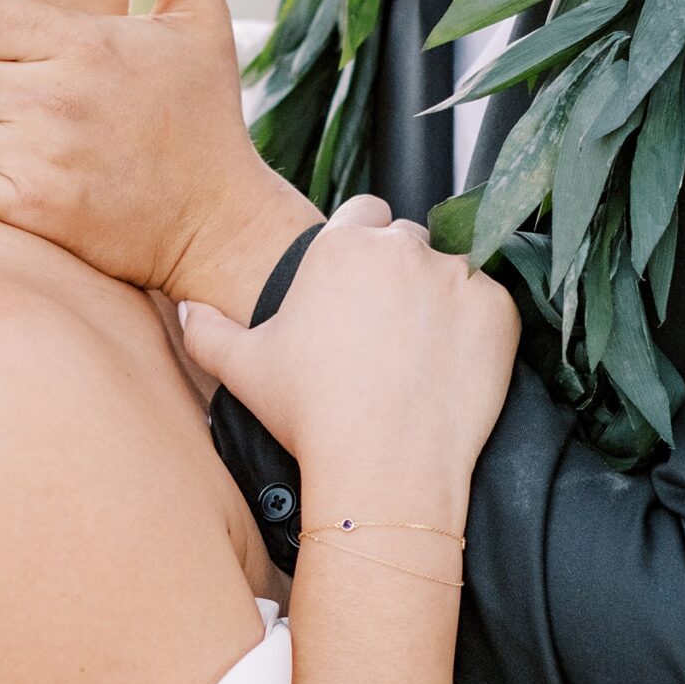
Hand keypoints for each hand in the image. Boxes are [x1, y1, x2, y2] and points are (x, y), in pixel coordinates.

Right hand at [180, 197, 520, 501]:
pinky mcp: (497, 309)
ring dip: (440, 296)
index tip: (358, 289)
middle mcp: (401, 247)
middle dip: (400, 272)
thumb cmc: (311, 416)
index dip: (360, 249)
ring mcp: (455, 276)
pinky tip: (452, 367)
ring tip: (422, 350)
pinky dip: (477, 328)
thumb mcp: (242, 371)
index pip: (362, 214)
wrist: (384, 469)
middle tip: (388, 328)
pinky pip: (490, 302)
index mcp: (341, 245)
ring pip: (452, 269)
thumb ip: (207, 332)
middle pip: (408, 239)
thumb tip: (186, 310)